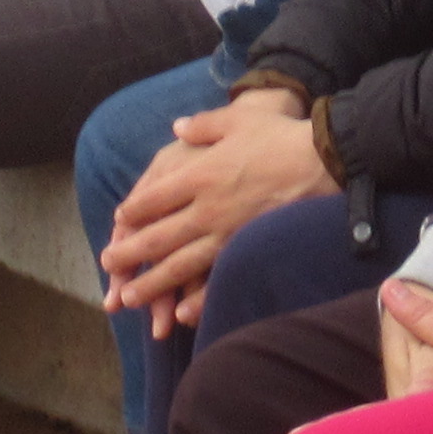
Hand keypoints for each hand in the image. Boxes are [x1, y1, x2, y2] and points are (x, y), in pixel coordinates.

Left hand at [98, 86, 334, 329]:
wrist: (324, 161)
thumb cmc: (280, 137)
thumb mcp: (236, 120)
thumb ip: (202, 125)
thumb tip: (178, 127)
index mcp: (199, 174)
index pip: (154, 198)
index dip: (134, 210)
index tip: (121, 218)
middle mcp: (206, 207)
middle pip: (157, 236)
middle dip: (128, 253)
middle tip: (108, 264)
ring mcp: (227, 233)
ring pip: (179, 264)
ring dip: (151, 283)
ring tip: (128, 298)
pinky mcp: (248, 250)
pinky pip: (217, 279)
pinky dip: (198, 299)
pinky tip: (181, 313)